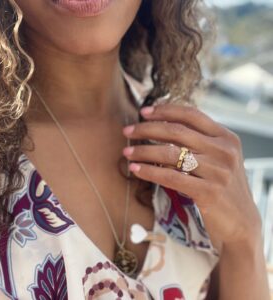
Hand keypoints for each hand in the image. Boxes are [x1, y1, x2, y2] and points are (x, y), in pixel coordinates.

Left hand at [122, 103, 261, 248]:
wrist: (241, 221)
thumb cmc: (222, 185)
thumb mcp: (218, 158)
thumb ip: (200, 142)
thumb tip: (163, 127)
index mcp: (226, 137)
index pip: (191, 115)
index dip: (165, 111)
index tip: (143, 112)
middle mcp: (224, 151)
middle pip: (177, 132)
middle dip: (147, 129)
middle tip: (127, 130)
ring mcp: (218, 171)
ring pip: (170, 154)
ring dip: (143, 151)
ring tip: (126, 151)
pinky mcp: (209, 192)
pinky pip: (170, 177)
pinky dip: (149, 172)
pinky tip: (135, 169)